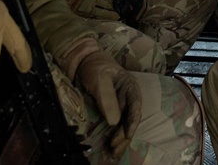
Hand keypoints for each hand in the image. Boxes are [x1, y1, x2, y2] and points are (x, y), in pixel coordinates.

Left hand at [62, 39, 142, 158]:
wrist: (82, 63)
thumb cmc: (94, 67)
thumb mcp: (100, 79)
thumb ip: (107, 98)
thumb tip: (114, 122)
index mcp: (130, 87)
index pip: (135, 107)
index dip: (132, 123)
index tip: (126, 135)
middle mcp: (128, 98)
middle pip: (130, 119)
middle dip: (124, 136)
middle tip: (115, 149)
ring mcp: (120, 105)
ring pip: (123, 125)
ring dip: (120, 139)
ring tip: (114, 153)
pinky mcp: (110, 111)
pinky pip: (114, 125)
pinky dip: (113, 136)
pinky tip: (110, 146)